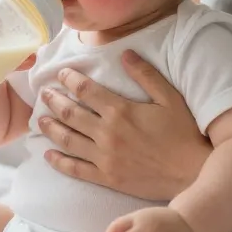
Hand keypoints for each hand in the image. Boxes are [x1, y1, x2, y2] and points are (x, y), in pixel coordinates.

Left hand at [37, 49, 210, 199]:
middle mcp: (107, 133)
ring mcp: (105, 157)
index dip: (70, 79)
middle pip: (70, 113)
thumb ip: (146, 75)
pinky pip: (76, 169)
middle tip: (43, 94)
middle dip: (54, 101)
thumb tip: (125, 54)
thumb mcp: (170, 98)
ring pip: (68, 140)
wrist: (191, 173)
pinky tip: (48, 154)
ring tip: (40, 119)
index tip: (61, 73)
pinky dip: (59, 161)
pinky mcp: (107, 177)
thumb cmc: (184, 133)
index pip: (86, 91)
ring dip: (51, 127)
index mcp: (121, 111)